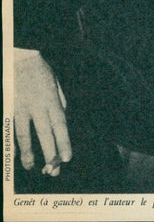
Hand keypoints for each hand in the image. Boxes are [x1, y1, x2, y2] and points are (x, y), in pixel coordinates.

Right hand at [14, 50, 71, 175]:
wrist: (18, 58)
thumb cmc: (38, 69)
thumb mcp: (54, 81)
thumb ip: (60, 99)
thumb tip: (63, 114)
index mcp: (50, 99)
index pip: (60, 124)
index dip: (64, 142)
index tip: (67, 157)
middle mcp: (37, 106)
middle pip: (45, 134)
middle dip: (50, 153)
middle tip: (53, 171)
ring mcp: (21, 109)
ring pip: (25, 136)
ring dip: (29, 154)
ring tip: (33, 167)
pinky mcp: (10, 109)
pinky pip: (12, 130)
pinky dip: (14, 144)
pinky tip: (16, 154)